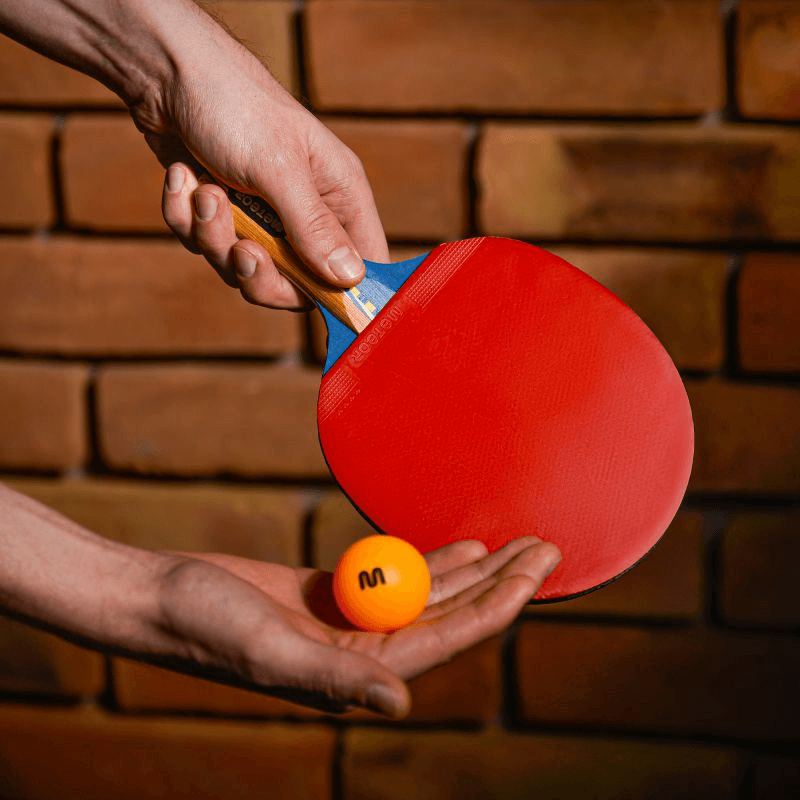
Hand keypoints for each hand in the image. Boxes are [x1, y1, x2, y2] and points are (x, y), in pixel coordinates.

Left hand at [134, 17, 386, 308]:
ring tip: (204, 192)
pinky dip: (185, 217)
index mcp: (339, 197)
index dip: (343, 293)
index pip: (362, 265)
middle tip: (241, 249)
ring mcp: (261, 216)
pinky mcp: (221, 214)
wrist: (165, 71)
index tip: (313, 300)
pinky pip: (204, 245)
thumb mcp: (280, 168)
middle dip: (258, 272)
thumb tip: (350, 279)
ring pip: (242, 269)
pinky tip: (183, 177)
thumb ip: (314, 228)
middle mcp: (305, 212)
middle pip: (295, 284)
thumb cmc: (235, 104)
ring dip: (213, 237)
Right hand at [153, 537, 559, 718]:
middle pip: (453, 611)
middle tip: (548, 545)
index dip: (500, 602)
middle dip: (503, 580)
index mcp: (361, 670)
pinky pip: (398, 574)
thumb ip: (333, 678)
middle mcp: (366, 648)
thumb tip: (400, 702)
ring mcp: (353, 619)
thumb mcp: (268, 650)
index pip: (451, 635)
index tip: (539, 569)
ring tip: (518, 541)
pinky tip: (464, 545)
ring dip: (476, 568)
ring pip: (432, 592)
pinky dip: (433, 559)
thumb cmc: (204, 626)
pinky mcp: (334, 593)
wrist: (161, 596)